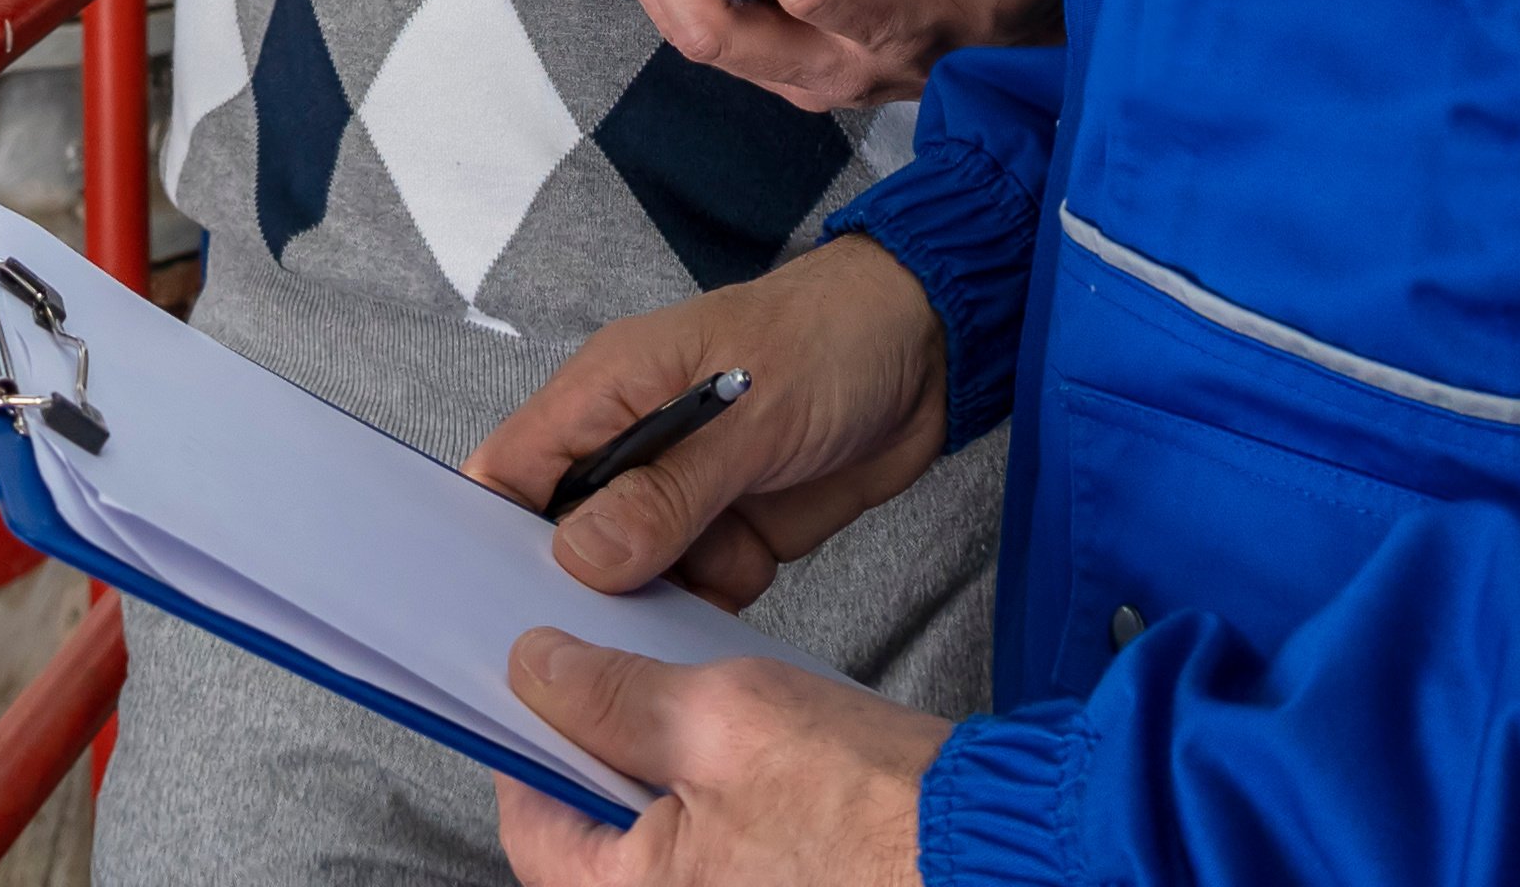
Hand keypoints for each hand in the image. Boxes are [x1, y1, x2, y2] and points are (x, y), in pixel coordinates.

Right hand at [466, 234, 949, 613]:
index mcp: (606, 393)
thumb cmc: (829, 340)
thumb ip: (666, 491)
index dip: (487, 537)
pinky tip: (750, 569)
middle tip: (606, 630)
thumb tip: (580, 559)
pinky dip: (717, 598)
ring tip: (712, 571)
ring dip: (665, 597)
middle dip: (580, 589)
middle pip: (561, 539)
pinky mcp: (730, 527)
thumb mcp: (747, 417)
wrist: (930, 351)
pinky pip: (696, 589)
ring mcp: (680, 491)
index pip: (510, 471)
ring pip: (632, 577)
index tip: (494, 609)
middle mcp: (631, 445)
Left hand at [490, 633, 940, 886]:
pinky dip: (718, 793)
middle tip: (629, 679)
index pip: (533, 827)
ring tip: (703, 704)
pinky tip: (752, 744)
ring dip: (668, 765)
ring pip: (660, 836)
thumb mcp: (724, 718)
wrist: (988, 847)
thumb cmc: (872, 808)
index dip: (532, 741)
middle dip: (607, 748)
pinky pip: (717, 848)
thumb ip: (612, 697)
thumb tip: (537, 671)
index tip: (543, 684)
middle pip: (597, 833)